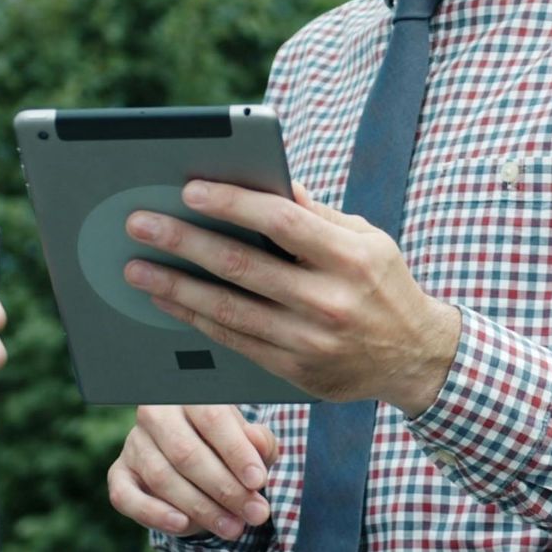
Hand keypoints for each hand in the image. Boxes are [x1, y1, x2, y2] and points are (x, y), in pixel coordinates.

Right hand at [107, 404, 277, 540]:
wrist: (194, 459)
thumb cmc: (226, 446)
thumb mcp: (248, 439)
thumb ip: (258, 441)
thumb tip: (258, 446)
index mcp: (189, 394)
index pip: (212, 418)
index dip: (236, 452)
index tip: (258, 481)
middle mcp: (155, 413)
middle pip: (186, 452)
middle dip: (225, 489)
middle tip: (254, 513)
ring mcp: (134, 443)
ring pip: (162, 477)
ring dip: (201, 508)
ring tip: (234, 527)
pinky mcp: (119, 473)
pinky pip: (126, 496)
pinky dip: (154, 513)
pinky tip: (183, 524)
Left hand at [124, 181, 460, 414]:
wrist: (415, 356)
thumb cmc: (382, 282)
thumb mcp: (366, 238)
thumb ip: (316, 214)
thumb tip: (267, 180)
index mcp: (350, 256)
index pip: (282, 222)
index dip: (232, 204)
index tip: (189, 189)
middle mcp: (330, 300)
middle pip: (242, 266)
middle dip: (183, 242)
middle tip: (139, 224)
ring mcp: (311, 341)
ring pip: (228, 309)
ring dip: (175, 286)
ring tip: (136, 267)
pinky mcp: (295, 371)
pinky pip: (234, 341)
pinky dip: (195, 319)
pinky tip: (167, 301)